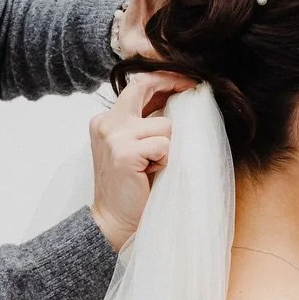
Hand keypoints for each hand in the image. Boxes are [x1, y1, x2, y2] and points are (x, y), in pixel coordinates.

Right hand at [88, 71, 193, 250]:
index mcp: (106, 120)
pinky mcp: (124, 151)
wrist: (113, 221)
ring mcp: (113, 135)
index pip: (136, 85)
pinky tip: (151, 174)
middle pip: (143, 85)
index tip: (187, 82)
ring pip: (165, 125)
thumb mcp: (135, 148)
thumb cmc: (130, 188)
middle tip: (192, 87)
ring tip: (154, 166)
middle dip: (172, 82)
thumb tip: (177, 99)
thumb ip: (146, 123)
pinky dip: (165, 160)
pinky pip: (164, 144)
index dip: (163, 78)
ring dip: (169, 148)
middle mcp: (106, 122)